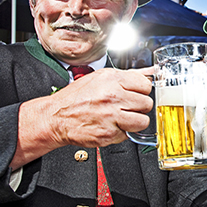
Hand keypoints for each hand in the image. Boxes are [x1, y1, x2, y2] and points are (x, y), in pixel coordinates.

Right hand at [11, 67, 153, 168]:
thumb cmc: (76, 97)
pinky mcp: (109, 133)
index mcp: (112, 80)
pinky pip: (128, 134)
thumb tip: (151, 72)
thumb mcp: (101, 78)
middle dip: (138, 107)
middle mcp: (113, 97)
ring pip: (143, 121)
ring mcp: (111, 116)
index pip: (146, 85)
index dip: (141, 91)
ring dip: (135, 121)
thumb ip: (128, 76)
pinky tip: (111, 126)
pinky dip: (122, 132)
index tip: (135, 94)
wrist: (56, 117)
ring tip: (123, 118)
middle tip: (127, 107)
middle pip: (147, 103)